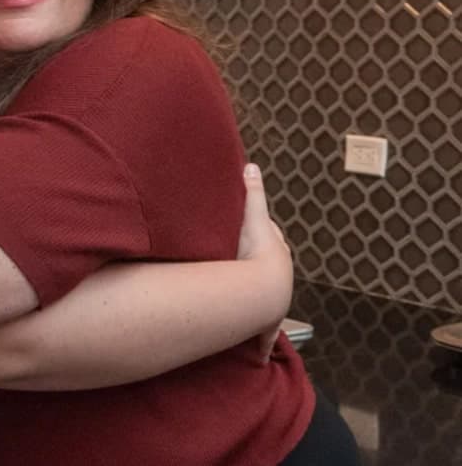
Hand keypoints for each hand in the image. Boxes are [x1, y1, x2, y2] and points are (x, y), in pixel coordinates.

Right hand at [237, 163, 292, 361]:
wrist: (262, 289)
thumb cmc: (257, 254)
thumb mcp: (252, 217)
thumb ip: (252, 191)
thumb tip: (252, 165)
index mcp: (275, 254)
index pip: (272, 243)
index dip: (262, 240)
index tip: (250, 240)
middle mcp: (276, 279)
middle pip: (268, 274)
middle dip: (260, 273)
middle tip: (244, 273)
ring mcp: (271, 304)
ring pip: (266, 306)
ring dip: (259, 309)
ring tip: (246, 311)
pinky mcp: (264, 326)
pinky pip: (261, 338)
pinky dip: (260, 346)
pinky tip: (259, 356)